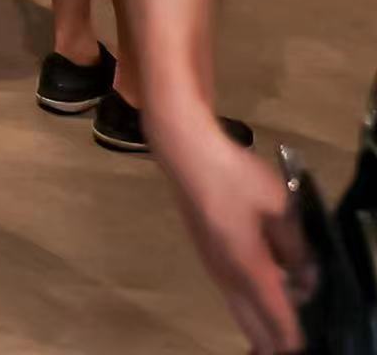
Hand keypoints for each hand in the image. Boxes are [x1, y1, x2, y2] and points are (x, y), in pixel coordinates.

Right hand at [154, 123, 312, 352]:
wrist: (187, 155)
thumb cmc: (235, 177)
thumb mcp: (280, 209)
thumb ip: (295, 247)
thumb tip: (303, 274)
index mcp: (250, 266)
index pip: (276, 315)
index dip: (291, 336)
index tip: (301, 348)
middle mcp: (228, 275)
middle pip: (251, 323)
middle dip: (271, 341)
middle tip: (286, 349)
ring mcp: (213, 266)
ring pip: (238, 310)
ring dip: (258, 325)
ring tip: (273, 338)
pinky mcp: (207, 254)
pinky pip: (230, 294)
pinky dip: (247, 308)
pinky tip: (257, 302)